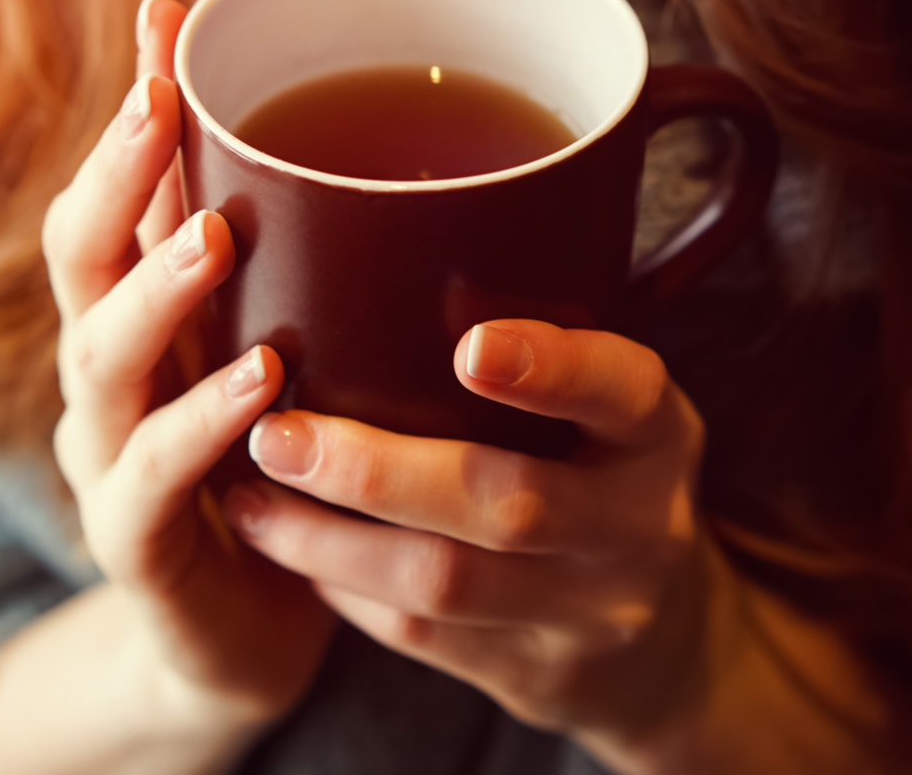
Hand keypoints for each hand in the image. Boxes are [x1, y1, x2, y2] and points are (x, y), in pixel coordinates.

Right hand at [42, 0, 333, 733]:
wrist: (251, 628)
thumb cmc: (275, 468)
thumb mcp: (280, 352)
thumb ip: (299, 269)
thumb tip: (384, 157)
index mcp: (139, 318)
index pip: (113, 194)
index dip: (130, 111)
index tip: (167, 14)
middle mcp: (107, 374)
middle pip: (77, 257)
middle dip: (117, 175)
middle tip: (165, 104)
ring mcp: (106, 456)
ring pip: (99, 358)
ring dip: (155, 290)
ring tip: (214, 233)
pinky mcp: (135, 542)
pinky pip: (151, 478)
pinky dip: (202, 424)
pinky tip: (262, 384)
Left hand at [220, 320, 707, 752]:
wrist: (660, 647)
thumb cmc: (600, 474)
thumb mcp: (608, 408)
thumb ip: (541, 343)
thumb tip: (373, 238)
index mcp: (656, 433)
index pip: (623, 390)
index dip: (552, 369)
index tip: (470, 345)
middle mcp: (637, 525)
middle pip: (507, 503)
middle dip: (376, 470)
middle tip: (277, 432)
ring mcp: (587, 612)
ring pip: (444, 583)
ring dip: (329, 539)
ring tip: (251, 494)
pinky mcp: (532, 674)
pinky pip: (422, 634)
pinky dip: (343, 587)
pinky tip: (290, 546)